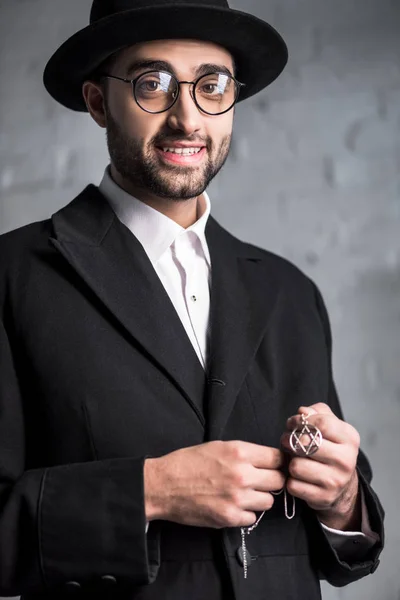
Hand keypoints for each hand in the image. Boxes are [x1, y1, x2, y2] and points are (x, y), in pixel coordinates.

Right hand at [144, 441, 285, 528]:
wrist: (164, 485)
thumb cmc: (188, 462)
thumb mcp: (218, 446)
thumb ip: (244, 453)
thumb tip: (267, 461)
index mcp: (240, 452)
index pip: (277, 458)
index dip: (276, 462)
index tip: (272, 466)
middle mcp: (243, 474)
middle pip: (279, 481)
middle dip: (271, 481)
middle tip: (260, 481)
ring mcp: (237, 498)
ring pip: (268, 501)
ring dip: (259, 498)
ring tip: (243, 494)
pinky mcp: (229, 517)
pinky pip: (252, 518)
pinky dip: (245, 513)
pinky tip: (232, 505)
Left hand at [281, 403, 360, 529]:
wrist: (342, 487)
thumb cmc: (330, 449)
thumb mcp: (331, 427)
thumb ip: (317, 412)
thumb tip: (303, 412)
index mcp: (350, 438)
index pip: (322, 423)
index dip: (300, 421)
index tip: (292, 423)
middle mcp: (346, 460)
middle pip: (306, 444)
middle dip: (289, 440)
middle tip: (287, 441)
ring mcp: (336, 481)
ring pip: (296, 466)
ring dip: (290, 462)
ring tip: (295, 459)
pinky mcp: (324, 498)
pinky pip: (293, 485)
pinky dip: (291, 480)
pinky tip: (298, 477)